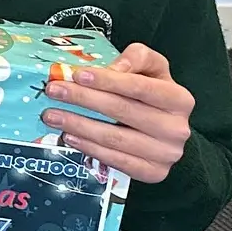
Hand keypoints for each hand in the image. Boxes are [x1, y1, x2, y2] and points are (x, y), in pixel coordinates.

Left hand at [43, 44, 194, 182]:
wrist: (167, 133)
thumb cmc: (154, 94)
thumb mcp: (152, 68)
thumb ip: (137, 58)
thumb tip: (111, 68)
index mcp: (179, 99)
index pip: (139, 87)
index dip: (107, 80)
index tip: (76, 74)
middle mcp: (177, 128)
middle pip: (122, 110)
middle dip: (83, 99)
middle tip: (54, 90)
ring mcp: (166, 154)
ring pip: (114, 138)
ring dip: (78, 125)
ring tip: (52, 115)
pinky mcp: (153, 173)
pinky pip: (115, 160)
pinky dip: (88, 147)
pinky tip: (69, 136)